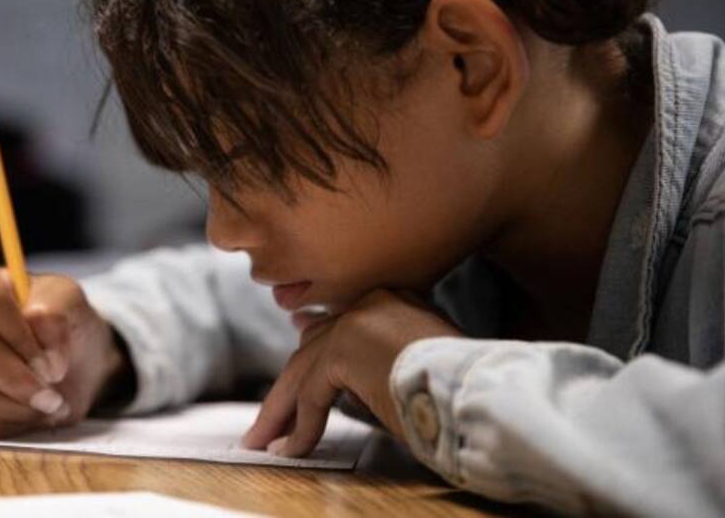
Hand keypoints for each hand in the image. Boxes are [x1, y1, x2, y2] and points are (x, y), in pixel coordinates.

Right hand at [0, 264, 124, 437]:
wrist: (74, 364)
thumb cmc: (65, 325)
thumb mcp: (71, 305)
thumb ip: (55, 311)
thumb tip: (37, 333)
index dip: (20, 335)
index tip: (55, 364)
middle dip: (13, 374)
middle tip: (51, 394)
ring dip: (13, 403)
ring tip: (49, 405)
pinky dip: (9, 421)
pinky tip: (33, 413)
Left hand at [242, 288, 462, 455]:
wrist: (483, 394)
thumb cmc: (462, 389)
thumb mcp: (415, 366)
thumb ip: (374, 360)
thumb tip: (332, 365)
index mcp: (392, 298)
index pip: (337, 326)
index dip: (310, 354)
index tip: (291, 370)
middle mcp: (371, 301)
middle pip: (312, 347)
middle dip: (286, 390)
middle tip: (266, 423)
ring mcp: (355, 321)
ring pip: (303, 370)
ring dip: (281, 411)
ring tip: (265, 442)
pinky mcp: (345, 349)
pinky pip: (312, 394)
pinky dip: (301, 426)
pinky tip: (294, 451)